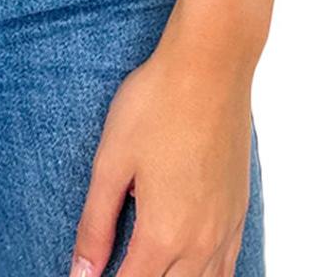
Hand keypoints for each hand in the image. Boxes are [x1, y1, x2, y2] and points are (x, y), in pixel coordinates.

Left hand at [68, 38, 253, 276]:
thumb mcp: (111, 162)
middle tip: (115, 267)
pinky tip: (193, 268)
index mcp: (163, 233)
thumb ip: (95, 224)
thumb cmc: (157, 104)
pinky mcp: (239, 208)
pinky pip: (228, 266)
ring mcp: (225, 227)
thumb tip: (81, 272)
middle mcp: (200, 241)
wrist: (210, 65)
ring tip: (149, 266)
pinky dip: (207, 276)